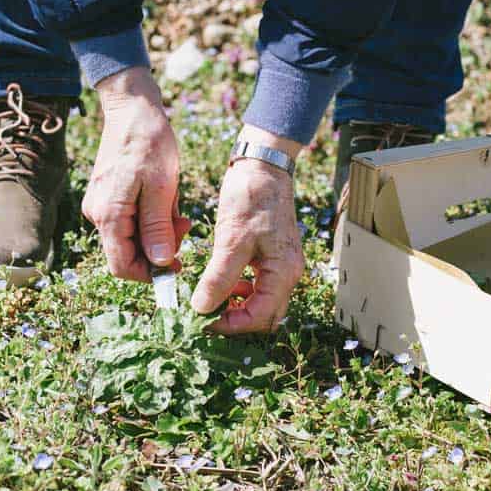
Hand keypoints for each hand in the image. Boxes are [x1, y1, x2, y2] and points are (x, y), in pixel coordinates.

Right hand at [82, 66, 189, 281]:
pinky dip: (151, 216)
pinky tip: (165, 198)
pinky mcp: (109, 195)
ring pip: (131, 237)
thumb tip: (160, 263)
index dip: (150, 274)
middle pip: (127, 253)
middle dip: (158, 248)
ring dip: (158, 231)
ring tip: (176, 206)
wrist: (132, 107)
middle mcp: (98, 214)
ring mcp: (101, 204)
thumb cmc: (148, 141)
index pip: (122, 266)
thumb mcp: (162, 186)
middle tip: (184, 225)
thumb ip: (158, 227)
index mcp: (108, 214)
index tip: (177, 265)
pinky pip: (130, 219)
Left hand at [191, 128, 303, 335]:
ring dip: (236, 305)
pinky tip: (219, 280)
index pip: (261, 317)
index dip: (232, 325)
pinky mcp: (271, 254)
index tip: (203, 322)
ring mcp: (281, 264)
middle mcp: (288, 272)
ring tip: (209, 297)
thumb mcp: (231, 239)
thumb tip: (202, 308)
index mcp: (283, 272)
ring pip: (261, 300)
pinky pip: (258, 283)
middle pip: (265, 314)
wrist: (262, 165)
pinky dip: (238, 288)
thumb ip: (218, 277)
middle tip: (205, 316)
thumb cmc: (251, 198)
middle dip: (236, 319)